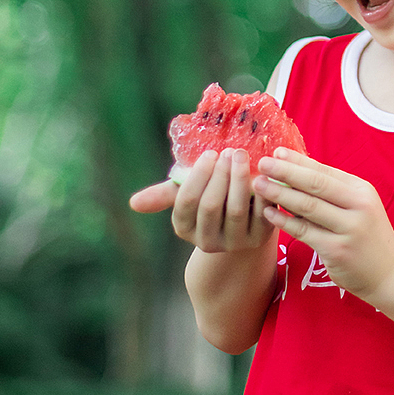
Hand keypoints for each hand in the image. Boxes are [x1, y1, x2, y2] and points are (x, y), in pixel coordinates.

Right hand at [128, 147, 277, 253]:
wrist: (245, 217)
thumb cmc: (211, 195)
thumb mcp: (189, 192)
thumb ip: (165, 193)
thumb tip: (133, 204)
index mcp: (184, 227)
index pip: (186, 202)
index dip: (199, 176)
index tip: (210, 154)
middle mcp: (206, 241)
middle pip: (211, 206)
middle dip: (220, 175)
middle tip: (229, 152)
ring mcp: (233, 243)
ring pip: (236, 209)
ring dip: (239, 179)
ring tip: (241, 156)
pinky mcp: (258, 239)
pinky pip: (260, 213)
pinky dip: (261, 191)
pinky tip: (261, 172)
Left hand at [253, 151, 393, 302]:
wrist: (391, 274)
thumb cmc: (368, 238)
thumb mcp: (360, 208)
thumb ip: (333, 193)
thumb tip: (296, 174)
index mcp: (362, 190)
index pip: (325, 171)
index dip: (299, 161)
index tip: (277, 152)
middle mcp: (358, 205)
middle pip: (316, 184)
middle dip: (286, 171)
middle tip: (263, 162)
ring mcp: (349, 228)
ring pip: (308, 206)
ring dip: (280, 193)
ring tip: (259, 184)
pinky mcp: (337, 250)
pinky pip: (304, 232)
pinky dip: (284, 221)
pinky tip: (269, 213)